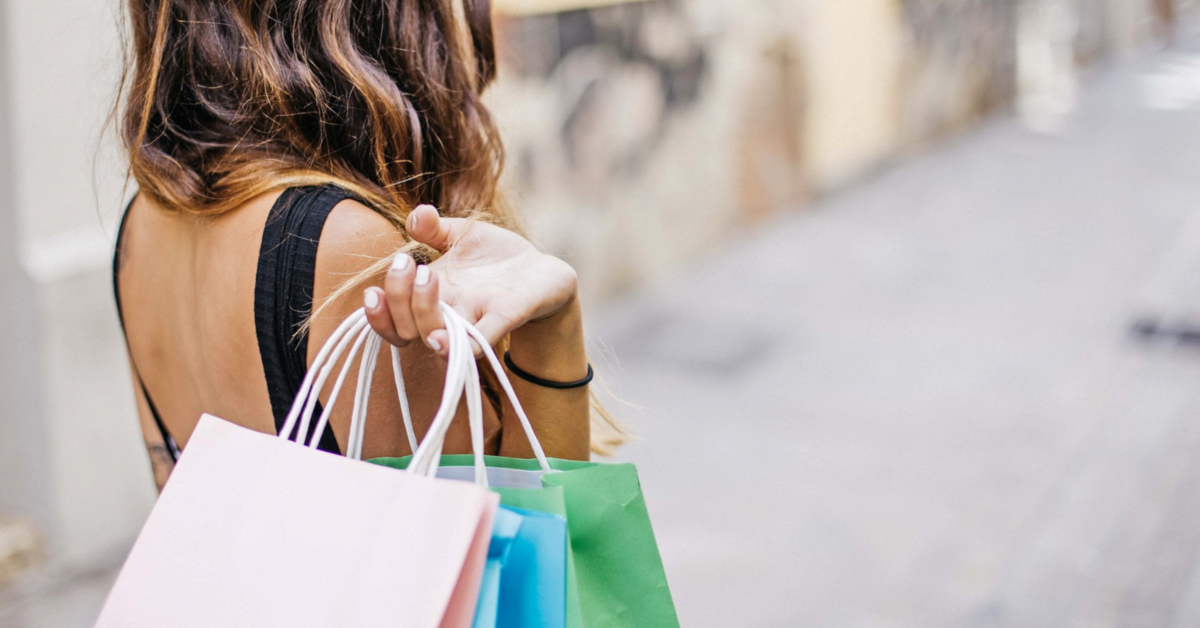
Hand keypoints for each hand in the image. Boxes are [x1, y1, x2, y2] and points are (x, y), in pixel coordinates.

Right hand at [362, 204, 578, 355]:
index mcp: (430, 296)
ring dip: (422, 312)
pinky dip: (460, 345)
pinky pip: (478, 342)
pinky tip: (443, 339)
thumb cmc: (496, 258)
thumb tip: (417, 214)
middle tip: (409, 263)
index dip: (376, 314)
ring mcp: (474, 320)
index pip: (391, 318)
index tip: (373, 292)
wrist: (542, 271)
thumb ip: (434, 228)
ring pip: (436, 336)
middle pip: (406, 328)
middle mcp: (447, 314)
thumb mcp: (463, 235)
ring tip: (427, 277)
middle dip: (399, 297)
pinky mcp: (504, 319)